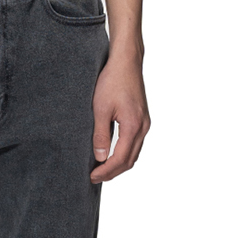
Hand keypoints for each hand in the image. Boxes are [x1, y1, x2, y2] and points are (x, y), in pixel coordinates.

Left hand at [91, 38, 149, 181]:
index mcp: (133, 126)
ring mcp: (145, 123)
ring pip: (134, 154)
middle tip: (95, 176)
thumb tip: (100, 158)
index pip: (120, 159)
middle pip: (130, 160)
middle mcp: (143, 127)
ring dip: (119, 164)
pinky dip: (124, 153)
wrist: (127, 61)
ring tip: (102, 169)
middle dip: (113, 172)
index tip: (92, 176)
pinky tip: (112, 154)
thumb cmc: (112, 80)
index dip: (106, 171)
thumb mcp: (100, 108)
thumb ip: (101, 135)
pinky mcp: (142, 119)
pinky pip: (135, 144)